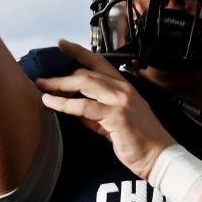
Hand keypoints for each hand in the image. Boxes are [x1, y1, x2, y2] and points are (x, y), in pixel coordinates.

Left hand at [34, 38, 176, 178]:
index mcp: (124, 87)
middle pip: (86, 74)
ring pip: (84, 84)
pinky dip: (65, 104)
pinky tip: (52, 104)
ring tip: (43, 91)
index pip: (99, 62)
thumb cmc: (139, 141)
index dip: (79, 52)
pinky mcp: (116, 115)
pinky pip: (84, 106)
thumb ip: (94, 114)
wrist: (159, 157)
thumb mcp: (113, 122)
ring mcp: (120, 101)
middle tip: (42, 82)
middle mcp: (123, 89)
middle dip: (61, 78)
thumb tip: (73, 108)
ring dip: (59, 87)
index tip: (63, 44)